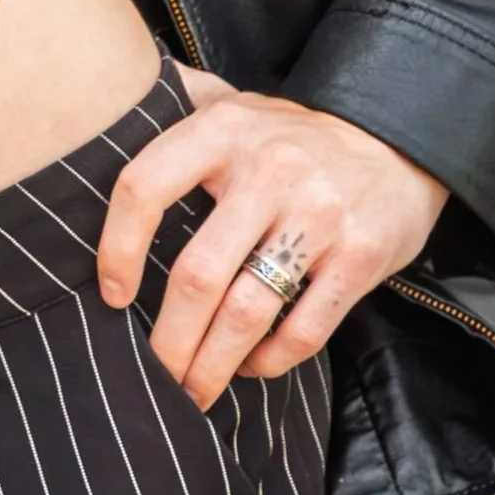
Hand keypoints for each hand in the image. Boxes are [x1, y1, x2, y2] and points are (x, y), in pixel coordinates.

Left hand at [95, 64, 449, 409]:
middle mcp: (268, 170)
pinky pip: (304, 329)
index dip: (117, 248)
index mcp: (222, 130)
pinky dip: (269, 360)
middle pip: (198, 274)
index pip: (144, 187)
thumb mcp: (232, 103)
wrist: (396, 141)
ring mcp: (318, 215)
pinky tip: (249, 367)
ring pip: (248, 311)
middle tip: (155, 374)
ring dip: (213, 364)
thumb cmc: (291, 135)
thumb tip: (98, 104)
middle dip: (170, 339)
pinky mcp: (360, 257)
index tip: (111, 295)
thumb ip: (172, 102)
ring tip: (193, 391)